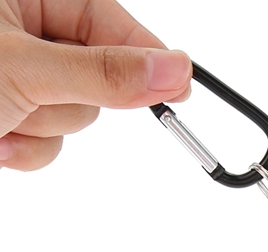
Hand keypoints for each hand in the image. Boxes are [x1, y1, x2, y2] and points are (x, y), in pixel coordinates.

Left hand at [0, 0, 189, 170]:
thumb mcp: (27, 69)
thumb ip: (104, 73)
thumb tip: (173, 70)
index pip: (100, 15)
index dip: (139, 50)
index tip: (179, 83)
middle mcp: (18, 32)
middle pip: (92, 73)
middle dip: (67, 99)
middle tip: (32, 97)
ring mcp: (16, 77)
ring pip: (74, 113)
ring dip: (44, 127)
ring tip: (3, 118)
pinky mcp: (12, 115)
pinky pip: (51, 141)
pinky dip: (29, 149)